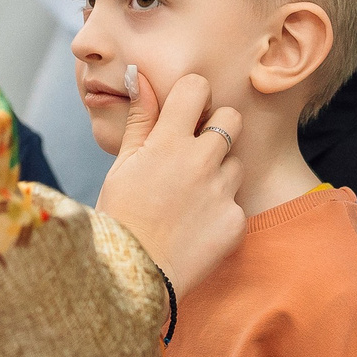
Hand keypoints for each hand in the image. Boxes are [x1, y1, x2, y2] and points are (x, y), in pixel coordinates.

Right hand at [95, 71, 245, 307]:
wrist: (132, 278)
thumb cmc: (119, 218)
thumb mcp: (122, 166)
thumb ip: (140, 120)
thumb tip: (141, 78)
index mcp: (168, 142)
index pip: (197, 87)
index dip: (191, 95)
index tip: (184, 111)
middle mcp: (201, 162)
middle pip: (231, 118)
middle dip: (218, 127)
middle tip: (196, 149)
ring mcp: (222, 192)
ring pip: (237, 162)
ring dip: (220, 172)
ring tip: (191, 196)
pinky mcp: (236, 221)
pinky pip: (237, 203)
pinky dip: (221, 211)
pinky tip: (197, 225)